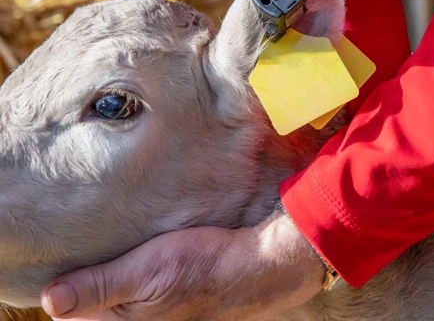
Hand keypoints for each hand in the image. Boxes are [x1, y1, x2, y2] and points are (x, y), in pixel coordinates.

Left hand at [40, 212, 325, 320]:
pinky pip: (139, 294)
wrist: (254, 266)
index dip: (68, 286)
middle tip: (86, 248)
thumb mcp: (147, 272)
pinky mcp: (173, 301)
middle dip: (89, 281)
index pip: (78, 314)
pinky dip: (132, 275)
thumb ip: (100, 287)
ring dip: (112, 276)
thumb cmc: (202, 267)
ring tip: (109, 249)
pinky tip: (137, 254)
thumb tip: (51, 301)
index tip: (65, 259)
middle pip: (99, 308)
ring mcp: (159, 314)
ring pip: (120, 299)